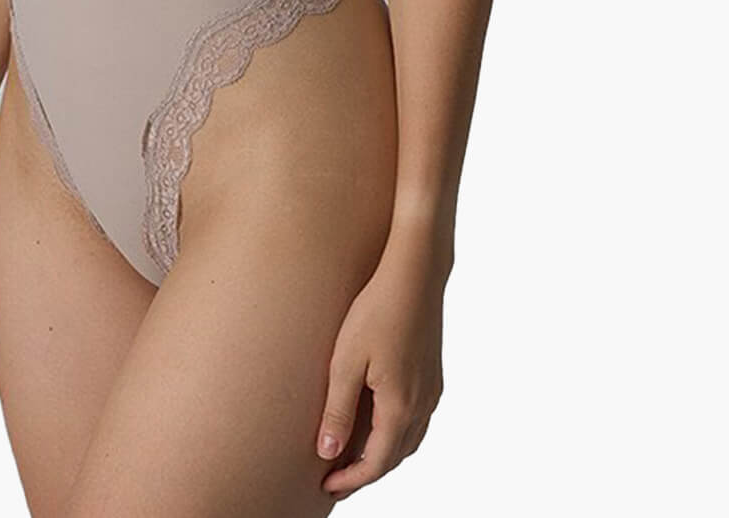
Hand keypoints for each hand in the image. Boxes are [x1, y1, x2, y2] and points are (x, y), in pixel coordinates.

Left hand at [316, 247, 445, 497]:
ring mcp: (432, 390)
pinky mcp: (433, 375)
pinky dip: (396, 434)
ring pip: (409, 440)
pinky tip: (379, 423)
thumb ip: (338, 410)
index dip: (351, 479)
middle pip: (395, 457)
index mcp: (400, 406)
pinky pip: (417, 420)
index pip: (376, 463)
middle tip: (336, 479)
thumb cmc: (377, 310)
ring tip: (354, 456)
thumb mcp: (346, 361)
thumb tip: (327, 453)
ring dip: (383, 454)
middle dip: (366, 472)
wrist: (415, 273)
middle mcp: (422, 405)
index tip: (327, 487)